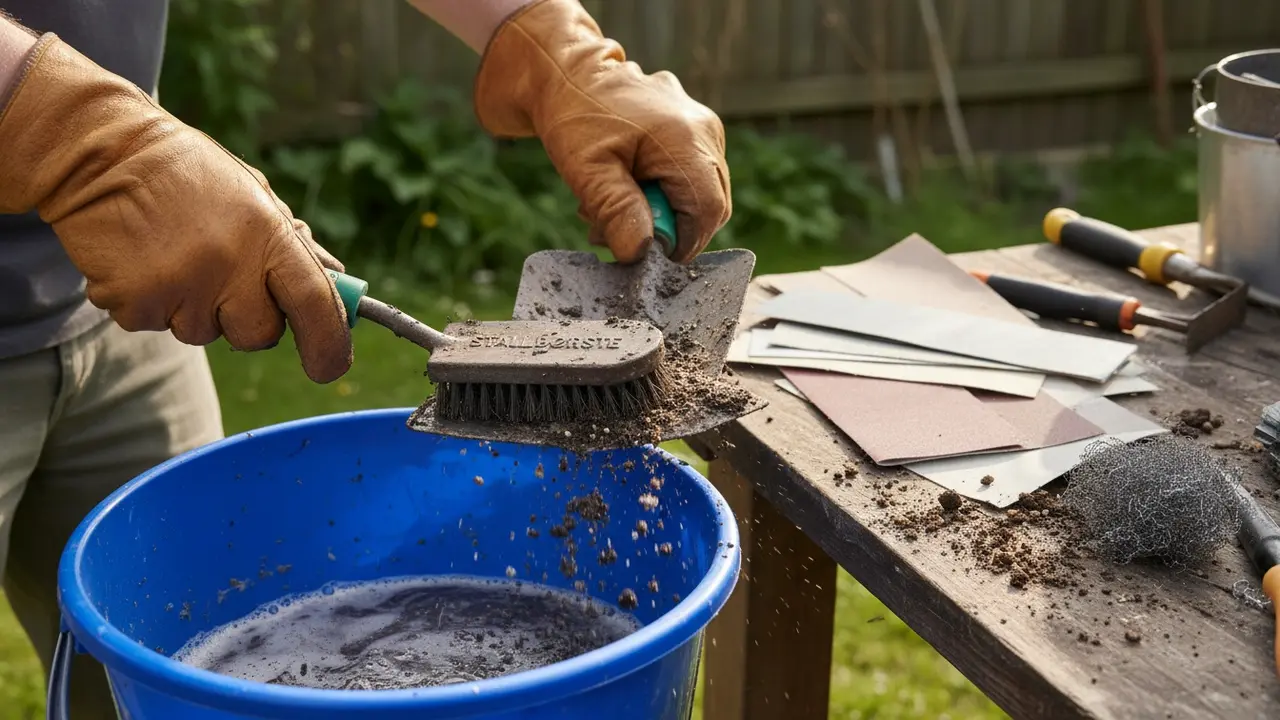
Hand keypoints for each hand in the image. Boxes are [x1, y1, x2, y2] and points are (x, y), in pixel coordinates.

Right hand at [0, 34, 351, 382]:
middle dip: (247, 319)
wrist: (99, 153)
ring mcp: (181, 284)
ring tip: (173, 253)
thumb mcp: (253, 194)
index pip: (316, 303)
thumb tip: (340, 285)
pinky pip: (157, 326)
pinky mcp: (134, 302)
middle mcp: (229, 262)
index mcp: (268, 233)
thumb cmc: (187, 174)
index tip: (329, 365)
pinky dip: (151, 303)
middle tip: (222, 275)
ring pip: (203, 333)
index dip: (330, 343)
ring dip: (193, 307)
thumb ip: (293, 244)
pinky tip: (142, 260)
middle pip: (258, 335)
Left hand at [471, 0, 730, 263]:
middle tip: (614, 229)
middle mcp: (705, 131)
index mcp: (685, 138)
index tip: (640, 252)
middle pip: (710, 207)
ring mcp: (705, 129)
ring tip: (609, 206)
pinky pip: (692, 178)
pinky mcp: (697, 133)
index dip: (679, 243)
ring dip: (658, 213)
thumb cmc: (574, 115)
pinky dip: (662, 194)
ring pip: (700, 195)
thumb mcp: (587, 169)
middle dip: (665, 230)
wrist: (568, 73)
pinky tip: (625, 187)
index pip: (708, 211)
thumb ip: (616, 210)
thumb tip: (639, 253)